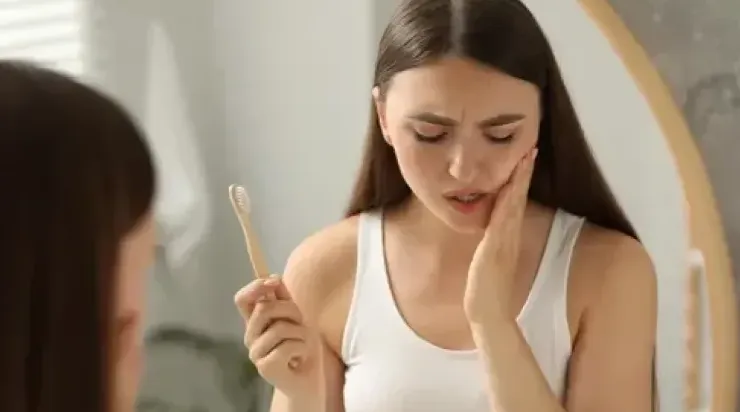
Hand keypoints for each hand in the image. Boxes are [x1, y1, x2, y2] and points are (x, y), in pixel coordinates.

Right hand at [234, 276, 322, 399]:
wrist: (309, 381)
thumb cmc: (302, 348)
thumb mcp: (296, 319)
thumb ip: (284, 299)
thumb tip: (274, 277)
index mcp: (255, 323)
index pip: (242, 299)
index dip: (255, 287)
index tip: (273, 282)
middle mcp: (250, 337)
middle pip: (264, 308)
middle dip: (291, 310)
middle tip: (302, 323)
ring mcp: (256, 353)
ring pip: (279, 327)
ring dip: (301, 333)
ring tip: (303, 344)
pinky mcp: (265, 367)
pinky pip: (288, 345)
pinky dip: (303, 348)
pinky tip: (300, 357)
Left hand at [464, 148, 537, 325]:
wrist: (487, 310)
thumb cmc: (485, 289)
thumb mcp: (488, 260)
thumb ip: (491, 245)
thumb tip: (488, 234)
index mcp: (506, 237)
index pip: (515, 202)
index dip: (520, 181)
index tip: (524, 159)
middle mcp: (509, 235)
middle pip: (519, 197)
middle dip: (524, 173)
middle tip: (530, 148)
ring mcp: (504, 240)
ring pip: (514, 203)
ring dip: (519, 180)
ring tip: (525, 157)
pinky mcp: (495, 247)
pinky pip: (503, 218)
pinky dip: (508, 200)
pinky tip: (510, 186)